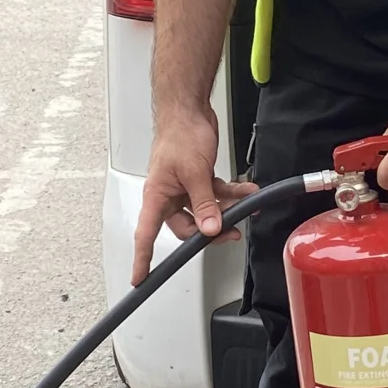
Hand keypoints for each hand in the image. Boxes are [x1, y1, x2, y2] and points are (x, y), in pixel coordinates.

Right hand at [133, 106, 255, 283]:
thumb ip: (204, 203)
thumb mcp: (194, 173)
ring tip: (246, 207)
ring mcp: (184, 187)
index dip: (142, 258)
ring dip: (227, 210)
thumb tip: (210, 228)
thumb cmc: (180, 134)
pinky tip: (247, 191)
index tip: (140, 278)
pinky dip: (231, 194)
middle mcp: (168, 195)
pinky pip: (215, 194)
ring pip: (205, 211)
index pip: (145, 234)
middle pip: (186, 227)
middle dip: (209, 231)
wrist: (190, 109)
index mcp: (157, 195)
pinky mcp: (198, 178)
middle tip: (229, 232)